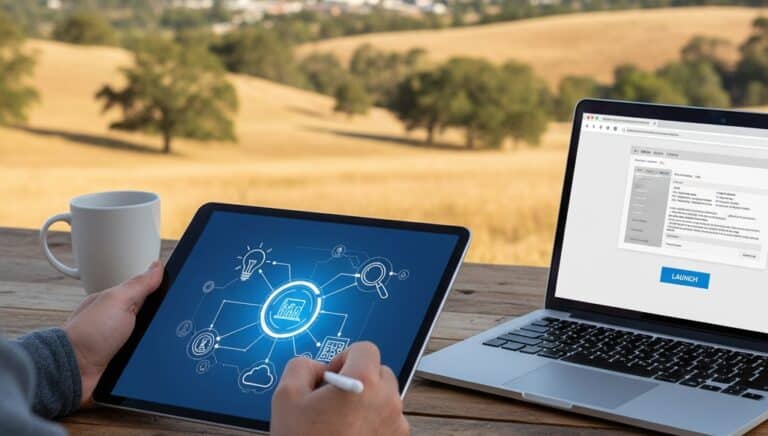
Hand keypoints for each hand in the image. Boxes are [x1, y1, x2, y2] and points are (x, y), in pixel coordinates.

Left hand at [64, 261, 162, 406]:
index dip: (167, 295)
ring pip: (157, 340)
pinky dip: (154, 360)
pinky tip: (156, 360)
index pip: (152, 294)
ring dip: (161, 344)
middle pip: (158, 318)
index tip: (181, 297)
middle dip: (166, 322)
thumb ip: (139, 284)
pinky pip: (151, 359)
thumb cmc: (87, 335)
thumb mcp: (118, 301)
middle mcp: (124, 322)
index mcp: (121, 303)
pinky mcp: (128, 364)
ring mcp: (126, 343)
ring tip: (162, 345)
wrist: (73, 372)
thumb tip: (157, 266)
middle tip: (169, 325)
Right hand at [271, 341, 408, 435]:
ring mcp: (396, 426)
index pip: (364, 349)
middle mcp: (387, 401)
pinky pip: (388, 424)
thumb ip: (301, 367)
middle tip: (333, 401)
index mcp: (364, 382)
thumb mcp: (286, 397)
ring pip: (385, 400)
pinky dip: (373, 426)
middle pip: (380, 373)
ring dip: (367, 404)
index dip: (343, 358)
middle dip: (358, 380)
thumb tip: (314, 366)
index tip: (330, 377)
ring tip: (339, 424)